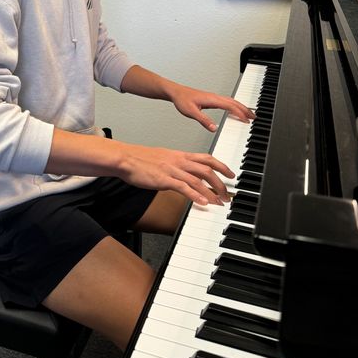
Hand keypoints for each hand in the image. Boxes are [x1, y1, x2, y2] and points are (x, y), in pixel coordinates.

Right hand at [120, 142, 234, 205]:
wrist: (126, 158)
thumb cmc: (141, 159)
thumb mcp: (163, 159)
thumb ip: (176, 165)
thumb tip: (185, 174)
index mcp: (180, 155)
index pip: (206, 158)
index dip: (221, 166)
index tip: (230, 174)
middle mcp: (179, 161)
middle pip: (207, 169)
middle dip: (221, 183)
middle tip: (228, 194)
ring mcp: (172, 170)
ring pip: (198, 179)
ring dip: (212, 192)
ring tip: (219, 202)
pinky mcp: (164, 179)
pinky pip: (183, 187)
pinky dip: (195, 195)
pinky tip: (202, 202)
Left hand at [169, 84, 254, 132]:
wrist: (176, 92)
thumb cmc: (182, 100)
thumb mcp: (191, 112)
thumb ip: (203, 120)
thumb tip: (214, 128)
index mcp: (212, 99)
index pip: (230, 106)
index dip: (239, 113)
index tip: (246, 120)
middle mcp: (214, 97)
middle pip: (234, 102)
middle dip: (245, 109)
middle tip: (254, 117)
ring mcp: (213, 97)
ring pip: (231, 101)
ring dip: (241, 107)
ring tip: (248, 115)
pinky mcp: (211, 99)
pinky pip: (226, 102)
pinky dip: (234, 106)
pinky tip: (234, 112)